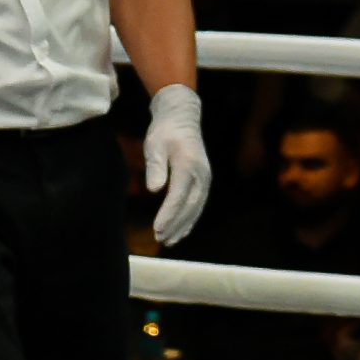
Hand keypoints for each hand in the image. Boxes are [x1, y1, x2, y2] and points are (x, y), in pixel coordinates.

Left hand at [145, 84, 210, 246]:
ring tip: (169, 241)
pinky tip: (181, 231)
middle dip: (175, 224)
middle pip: (190, 205)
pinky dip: (190, 219)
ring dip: (184, 225)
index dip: (168, 214)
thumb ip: (155, 166)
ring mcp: (205, 178)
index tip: (156, 229)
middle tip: (160, 239)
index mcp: (188, 165)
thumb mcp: (155, 145)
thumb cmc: (164, 131)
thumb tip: (154, 189)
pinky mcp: (203, 180)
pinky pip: (198, 204)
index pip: (178, 195)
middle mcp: (201, 173)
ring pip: (196, 207)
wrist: (182, 118)